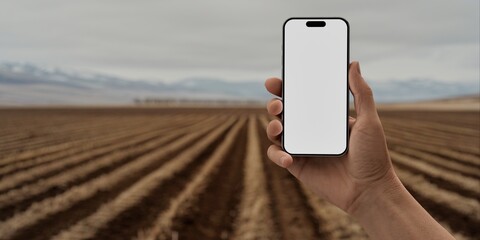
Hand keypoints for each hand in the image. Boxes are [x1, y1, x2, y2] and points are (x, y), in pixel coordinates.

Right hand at [265, 61, 399, 212]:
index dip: (285, 88)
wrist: (370, 190)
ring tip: (279, 127)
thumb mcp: (369, 121)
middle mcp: (311, 130)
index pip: (301, 97)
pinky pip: (277, 155)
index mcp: (325, 116)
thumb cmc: (373, 156)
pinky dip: (277, 154)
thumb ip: (361, 93)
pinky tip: (289, 157)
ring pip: (276, 131)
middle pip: (284, 112)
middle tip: (278, 105)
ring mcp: (302, 147)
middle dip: (274, 104)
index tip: (275, 81)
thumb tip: (353, 64)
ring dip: (271, 126)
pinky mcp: (297, 165)